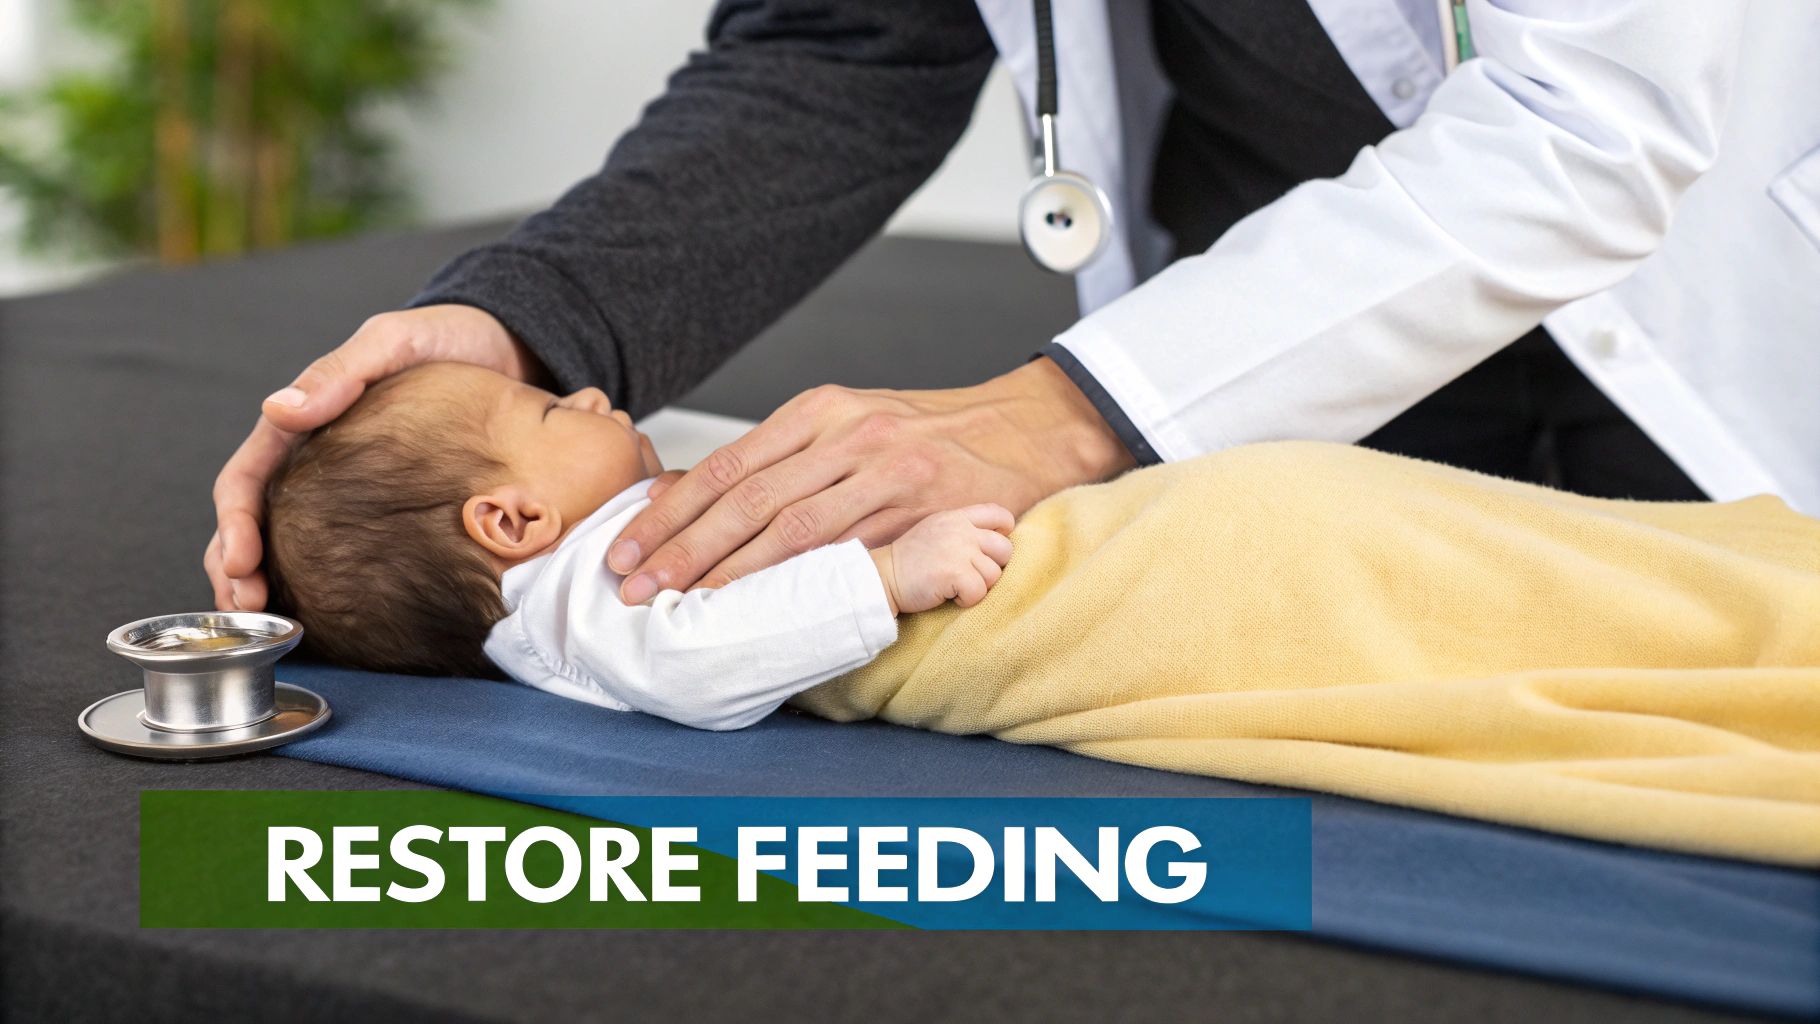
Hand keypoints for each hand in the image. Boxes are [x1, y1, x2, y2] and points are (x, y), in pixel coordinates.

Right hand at [205, 304, 542, 610]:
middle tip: (247, 612)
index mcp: (301, 423)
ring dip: (273, 585)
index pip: (246, 480)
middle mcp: (313, 461)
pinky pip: (344, 549)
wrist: (504, 352)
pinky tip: (331, 617)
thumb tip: (277, 409)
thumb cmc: (443, 340)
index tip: (240, 564)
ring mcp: (346, 488)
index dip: (235, 524)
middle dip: (238, 571)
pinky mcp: (386, 507)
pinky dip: (327, 585)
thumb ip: (341, 371)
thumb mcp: (394, 342)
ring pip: (290, 544)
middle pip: (255, 524)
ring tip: (273, 628)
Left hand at [609, 357, 1131, 603]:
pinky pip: (854, 554)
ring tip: (684, 606)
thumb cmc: (931, 437)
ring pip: (793, 530)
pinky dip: (804, 583)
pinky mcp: (927, 510)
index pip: (728, 465)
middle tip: (632, 588)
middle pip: (747, 498)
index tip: (625, 549)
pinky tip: (769, 608)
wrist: (1030, 429)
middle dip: (681, 547)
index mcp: (821, 410)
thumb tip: (687, 498)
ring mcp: (890, 472)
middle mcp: (850, 434)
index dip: (670, 511)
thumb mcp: (851, 424)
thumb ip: (782, 460)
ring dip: (731, 574)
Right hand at [869, 504, 1014, 614]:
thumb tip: (1000, 539)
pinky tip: (951, 596)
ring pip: (994, 575)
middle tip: (971, 575)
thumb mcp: (936, 530)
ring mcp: (959, 551)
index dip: (1004, 533)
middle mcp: (961, 530)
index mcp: (957, 517)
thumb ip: (963, 530)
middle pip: (1005, 549)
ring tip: (955, 586)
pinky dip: (967, 600)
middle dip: (993, 567)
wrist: (882, 578)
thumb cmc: (910, 560)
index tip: (991, 551)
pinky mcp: (955, 574)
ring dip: (978, 586)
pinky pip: (980, 592)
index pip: (999, 514)